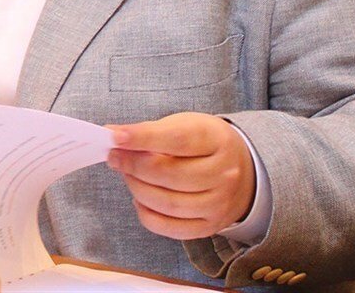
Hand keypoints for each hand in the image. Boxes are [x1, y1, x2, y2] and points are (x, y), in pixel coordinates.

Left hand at [106, 112, 255, 239]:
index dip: (142, 138)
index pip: (177, 140)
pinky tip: (140, 199)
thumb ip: (151, 132)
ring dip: (137, 188)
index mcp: (217, 140)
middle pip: (169, 174)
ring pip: (167, 203)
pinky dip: (147, 214)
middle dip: (133, 165)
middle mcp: (224, 174)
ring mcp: (219, 204)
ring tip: (127, 175)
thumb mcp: (185, 125)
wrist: (240, 171)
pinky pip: (169, 227)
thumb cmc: (203, 144)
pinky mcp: (209, 227)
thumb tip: (114, 136)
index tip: (114, 137)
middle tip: (115, 156)